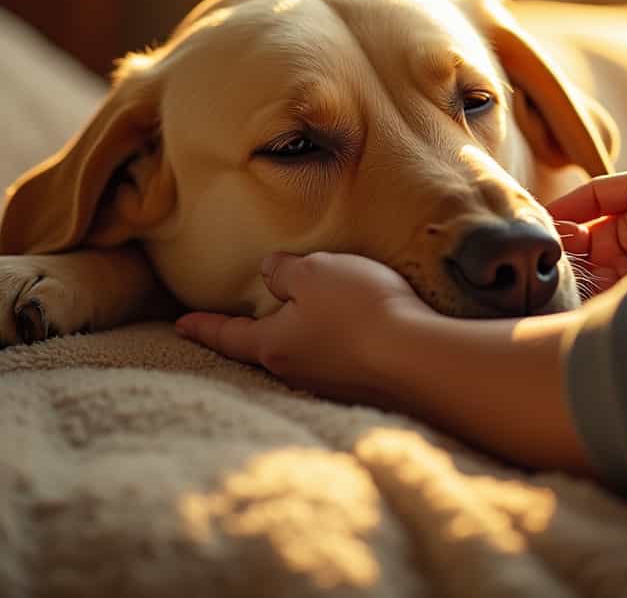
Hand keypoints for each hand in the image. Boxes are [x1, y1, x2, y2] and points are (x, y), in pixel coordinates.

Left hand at [176, 252, 432, 402]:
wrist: (415, 357)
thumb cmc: (358, 309)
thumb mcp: (315, 272)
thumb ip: (285, 270)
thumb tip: (270, 274)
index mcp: (273, 344)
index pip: (229, 334)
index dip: (204, 325)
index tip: (180, 324)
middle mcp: (294, 370)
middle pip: (265, 346)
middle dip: (255, 332)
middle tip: (243, 321)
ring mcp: (329, 383)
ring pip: (302, 353)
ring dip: (298, 335)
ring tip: (303, 317)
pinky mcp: (360, 385)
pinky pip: (335, 359)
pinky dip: (331, 343)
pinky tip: (346, 332)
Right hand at [547, 165, 626, 290]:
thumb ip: (596, 194)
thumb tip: (553, 212)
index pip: (582, 227)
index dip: (562, 229)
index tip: (543, 233)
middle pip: (582, 255)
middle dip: (563, 256)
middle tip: (547, 258)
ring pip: (588, 280)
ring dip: (572, 278)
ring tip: (556, 276)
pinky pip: (603, 300)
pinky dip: (585, 298)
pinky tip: (573, 291)